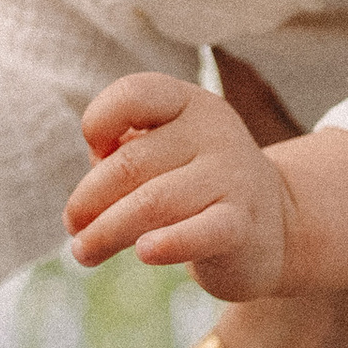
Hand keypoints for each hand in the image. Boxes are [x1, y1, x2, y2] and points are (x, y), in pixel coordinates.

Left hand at [65, 73, 293, 295]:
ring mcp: (231, 177)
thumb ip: (122, 156)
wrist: (274, 225)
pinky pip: (200, 232)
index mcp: (187, 103)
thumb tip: (88, 195)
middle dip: (89, 199)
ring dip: (106, 232)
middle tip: (73, 227)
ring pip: (153, 202)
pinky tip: (144, 252)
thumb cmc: (196, 187)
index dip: (98, 122)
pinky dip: (169, 243)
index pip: (133, 94)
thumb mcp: (162, 154)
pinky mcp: (241, 224)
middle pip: (131, 163)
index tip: (93, 156)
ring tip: (83, 252)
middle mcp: (213, 132)